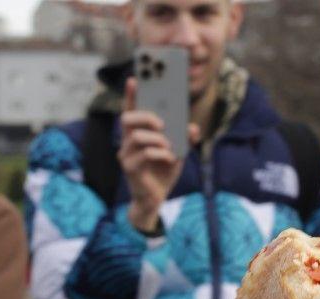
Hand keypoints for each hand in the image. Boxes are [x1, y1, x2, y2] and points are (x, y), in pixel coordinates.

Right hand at [118, 77, 199, 232]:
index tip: (135, 78)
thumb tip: (192, 128)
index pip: (131, 110)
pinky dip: (160, 154)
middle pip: (127, 118)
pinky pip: (144, 154)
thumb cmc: (163, 171)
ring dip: (157, 139)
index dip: (131, 95)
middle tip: (162, 124)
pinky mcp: (130, 168)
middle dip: (146, 116)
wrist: (156, 199)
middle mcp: (127, 141)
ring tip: (169, 146)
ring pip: (137, 136)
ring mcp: (126, 154)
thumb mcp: (178, 152)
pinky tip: (169, 158)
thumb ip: (185, 139)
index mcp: (137, 133)